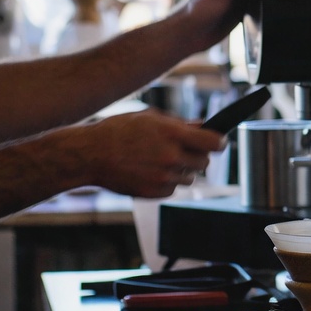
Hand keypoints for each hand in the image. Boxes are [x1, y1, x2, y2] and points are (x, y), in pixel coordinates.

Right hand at [72, 110, 227, 198]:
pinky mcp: (155, 192)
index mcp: (173, 134)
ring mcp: (164, 177)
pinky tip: (150, 171)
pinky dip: (168, 181)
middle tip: (183, 150)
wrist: (91, 155)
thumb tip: (203, 126)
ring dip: (182, 170)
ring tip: (160, 160)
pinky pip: (173, 188)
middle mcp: (171, 157)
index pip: (214, 143)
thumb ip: (180, 124)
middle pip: (205, 162)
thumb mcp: (150, 118)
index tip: (219, 143)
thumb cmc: (118, 131)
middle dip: (198, 156)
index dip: (219, 143)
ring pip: (190, 177)